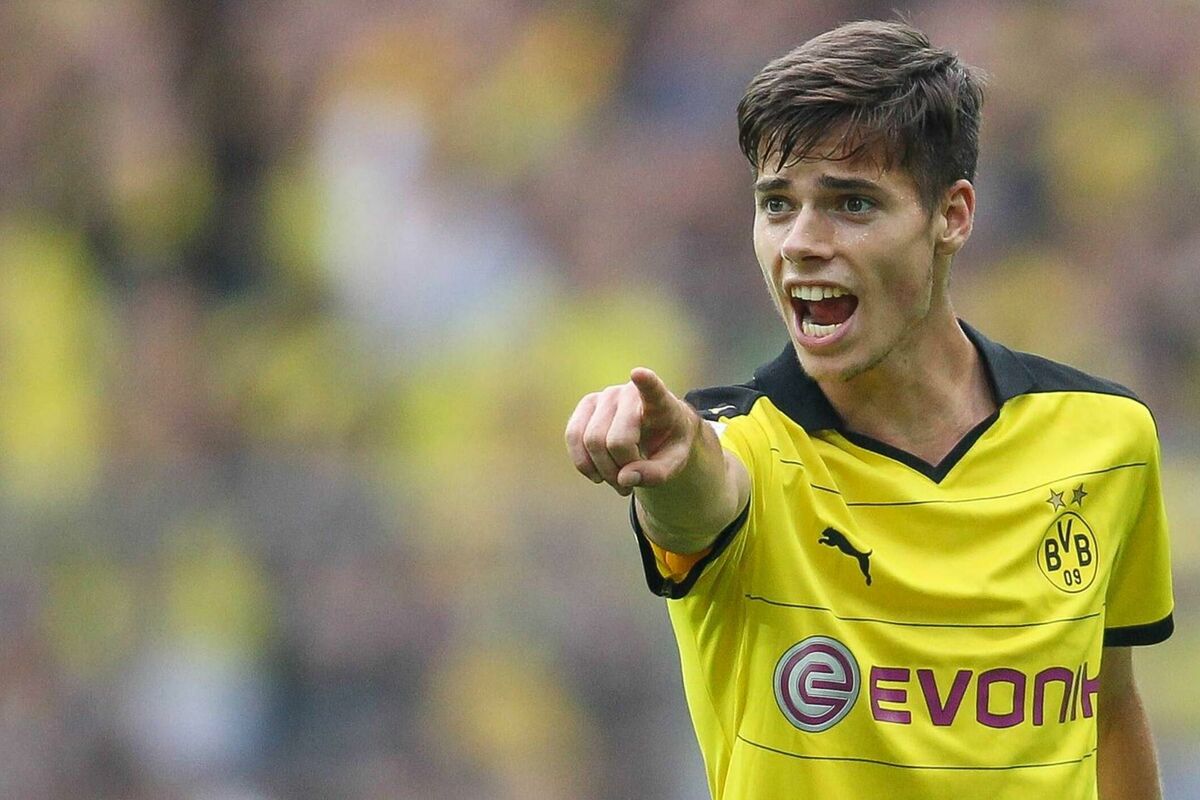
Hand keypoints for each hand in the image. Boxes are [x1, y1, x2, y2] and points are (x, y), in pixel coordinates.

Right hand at [565, 368, 698, 496]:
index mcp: (661, 403)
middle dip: (619, 471)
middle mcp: (630, 393)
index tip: (638, 373)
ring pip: (591, 440)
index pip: (653, 390)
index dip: (646, 382)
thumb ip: (656, 474)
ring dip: (602, 471)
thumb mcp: (674, 463)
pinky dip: (583, 463)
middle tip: (629, 485)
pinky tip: (598, 475)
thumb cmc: (668, 445)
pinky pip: (573, 436)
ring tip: (617, 482)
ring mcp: (605, 396)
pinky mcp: (587, 404)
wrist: (657, 432)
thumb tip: (623, 478)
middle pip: (615, 441)